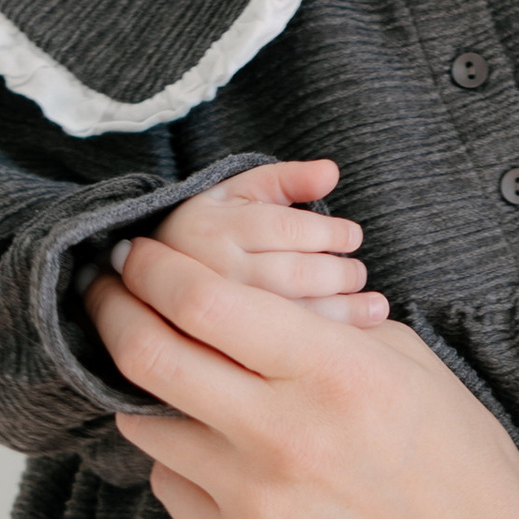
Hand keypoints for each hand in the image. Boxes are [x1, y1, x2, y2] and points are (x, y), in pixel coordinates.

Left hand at [88, 240, 518, 518]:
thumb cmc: (454, 456)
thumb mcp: (404, 360)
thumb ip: (319, 323)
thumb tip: (241, 289)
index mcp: (331, 371)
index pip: (202, 302)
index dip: (153, 268)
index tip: (137, 254)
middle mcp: (282, 435)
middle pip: (149, 356)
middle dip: (113, 311)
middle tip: (106, 291)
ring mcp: (253, 502)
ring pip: (146, 424)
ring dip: (148, 389)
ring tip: (173, 373)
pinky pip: (171, 484)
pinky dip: (182, 455)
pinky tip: (218, 445)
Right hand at [132, 158, 387, 325]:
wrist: (147, 285)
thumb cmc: (211, 232)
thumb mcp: (237, 195)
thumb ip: (282, 179)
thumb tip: (331, 172)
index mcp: (209, 226)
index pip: (281, 227)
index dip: (327, 231)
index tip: (352, 237)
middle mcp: (207, 270)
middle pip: (288, 273)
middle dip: (336, 272)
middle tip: (358, 272)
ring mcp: (213, 312)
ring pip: (289, 312)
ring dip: (341, 307)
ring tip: (370, 302)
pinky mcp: (221, 347)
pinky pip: (283, 346)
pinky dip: (328, 336)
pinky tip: (356, 332)